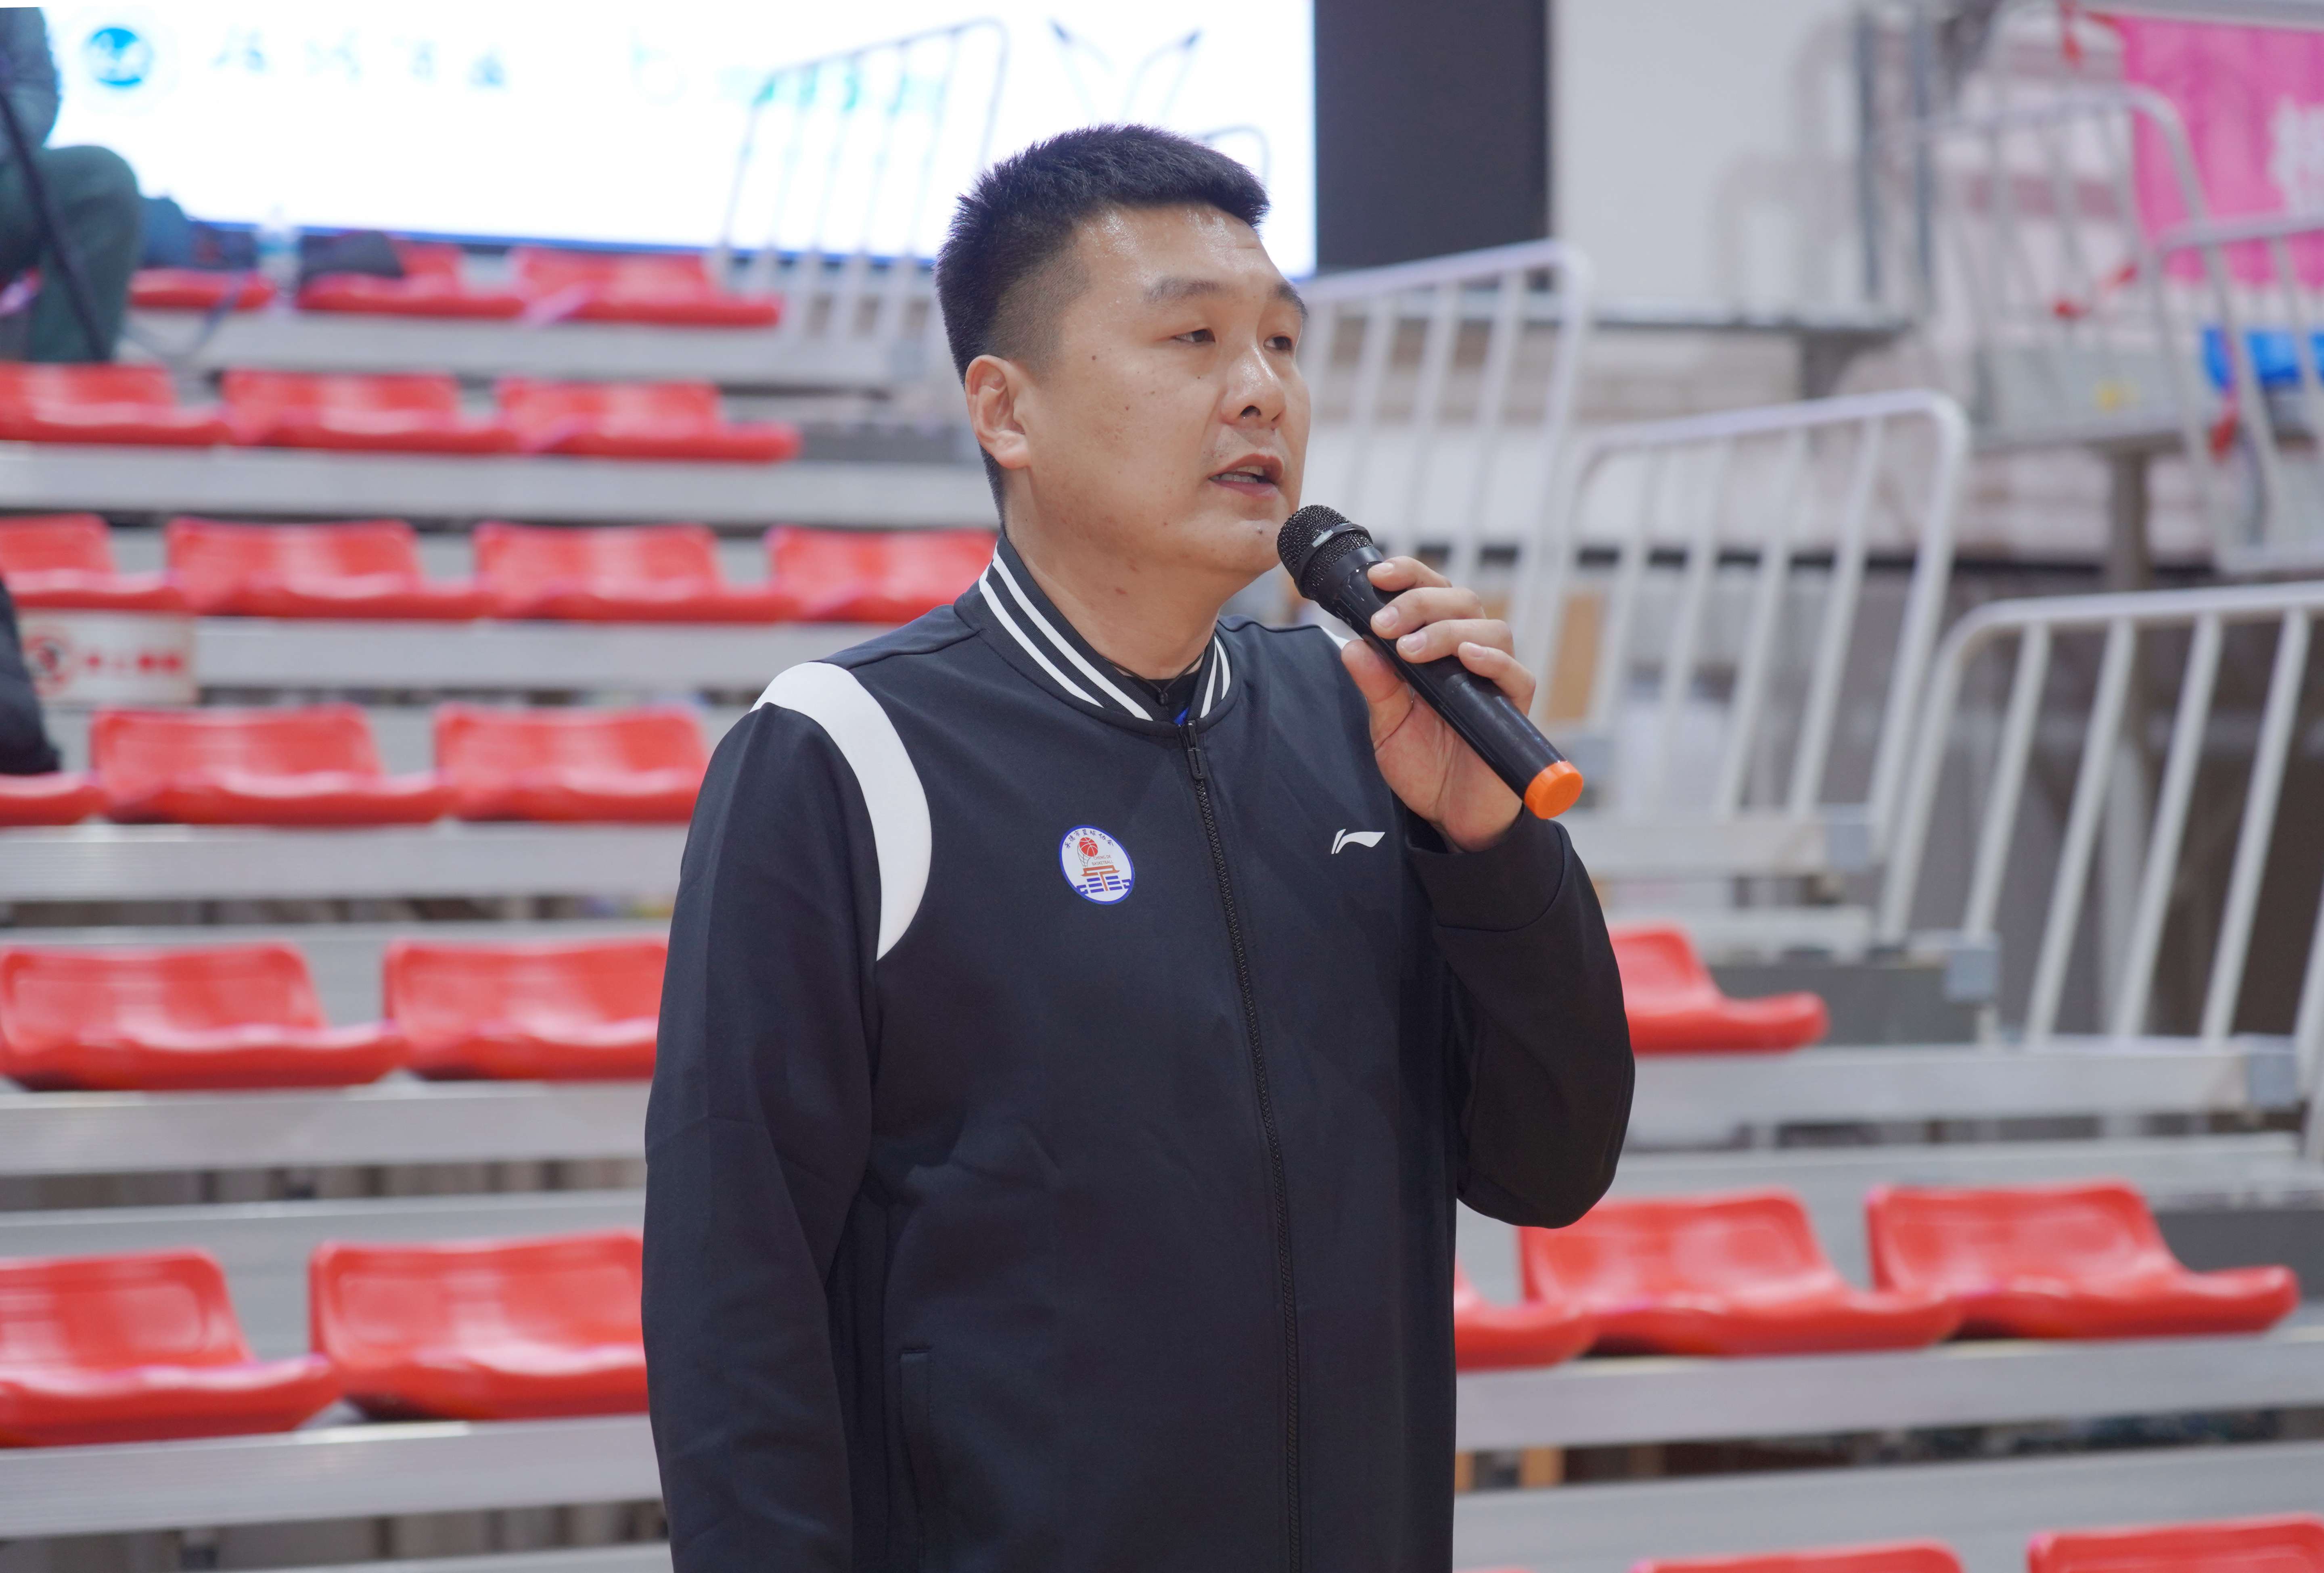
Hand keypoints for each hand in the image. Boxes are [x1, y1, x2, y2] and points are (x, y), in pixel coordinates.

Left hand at [1339, 557, 1534, 852]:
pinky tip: (1467, 657)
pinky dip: (1493, 661)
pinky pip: (1516, 674)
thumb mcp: (1386, 725)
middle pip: (1461, 600)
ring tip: (1412, 650)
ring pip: (1490, 628)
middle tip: (1386, 624)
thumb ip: (1374, 686)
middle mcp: (1469, 655)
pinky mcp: (1515, 710)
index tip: (1378, 575)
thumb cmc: (1424, 765)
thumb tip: (1352, 645)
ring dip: (1448, 630)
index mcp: (1437, 647)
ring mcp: (1495, 680)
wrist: (1450, 816)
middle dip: (1420, 602)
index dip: (1409, 575)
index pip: (1431, 592)